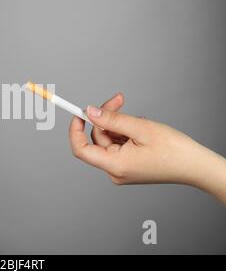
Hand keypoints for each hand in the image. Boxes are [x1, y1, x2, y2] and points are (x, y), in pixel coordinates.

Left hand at [69, 93, 225, 202]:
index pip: (81, 149)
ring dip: (118, 124)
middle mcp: (114, 170)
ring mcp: (121, 169)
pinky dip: (124, 132)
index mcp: (115, 165)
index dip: (75, 130)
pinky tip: (139, 128)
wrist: (195, 166)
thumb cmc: (174, 151)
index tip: (78, 113)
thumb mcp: (140, 128)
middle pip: (97, 138)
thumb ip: (111, 119)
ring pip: (108, 139)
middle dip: (105, 117)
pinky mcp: (127, 165)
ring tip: (139, 119)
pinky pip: (117, 144)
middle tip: (118, 99)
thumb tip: (89, 112)